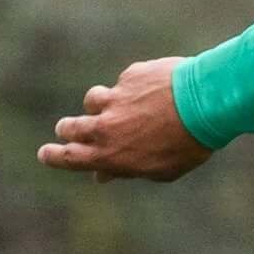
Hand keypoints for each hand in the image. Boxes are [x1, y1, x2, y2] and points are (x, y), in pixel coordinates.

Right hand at [38, 58, 212, 181]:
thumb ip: (126, 170)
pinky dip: (134, 89)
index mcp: (110, 154)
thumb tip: (102, 176)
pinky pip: (124, 84)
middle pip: (70, 127)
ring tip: (118, 109)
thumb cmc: (189, 144)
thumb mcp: (161, 170)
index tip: (46, 153)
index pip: (68, 157)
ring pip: (92, 100)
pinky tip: (157, 92)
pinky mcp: (129, 77)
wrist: (207, 104)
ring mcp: (115, 99)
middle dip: (67, 129)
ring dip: (99, 106)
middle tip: (70, 129)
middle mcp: (105, 126)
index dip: (53, 155)